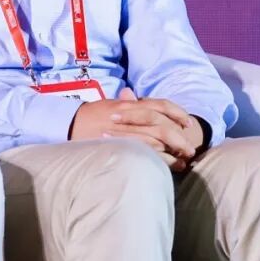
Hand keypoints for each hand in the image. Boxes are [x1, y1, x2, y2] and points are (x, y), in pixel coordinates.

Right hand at [68, 88, 201, 171]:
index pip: (159, 104)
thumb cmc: (90, 115)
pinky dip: (160, 160)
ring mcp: (125, 132)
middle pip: (163, 126)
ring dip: (173, 153)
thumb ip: (124, 102)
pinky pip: (145, 153)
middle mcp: (130, 116)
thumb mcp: (109, 104)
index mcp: (129, 104)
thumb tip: (131, 94)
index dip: (177, 112)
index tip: (188, 122)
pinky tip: (168, 166)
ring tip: (183, 162)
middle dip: (179, 138)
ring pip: (157, 142)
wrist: (69, 124)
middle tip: (190, 149)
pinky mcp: (121, 146)